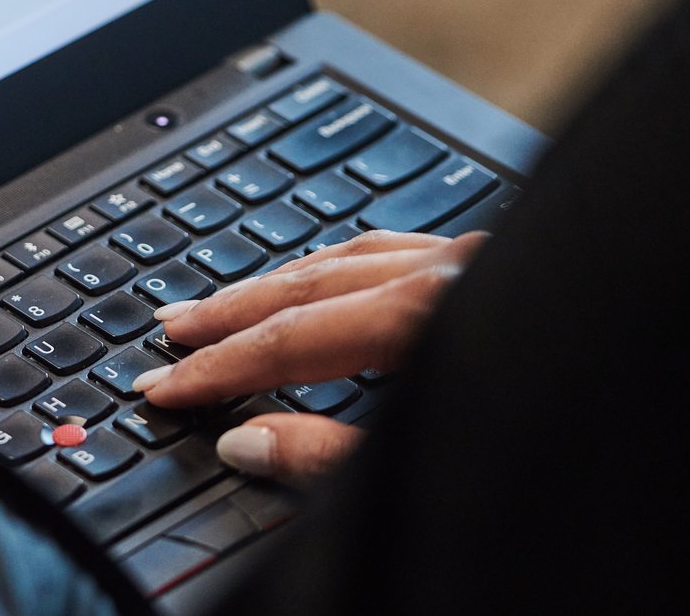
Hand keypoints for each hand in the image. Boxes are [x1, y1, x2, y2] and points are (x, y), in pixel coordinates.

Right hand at [133, 230, 486, 485]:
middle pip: (307, 285)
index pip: (290, 341)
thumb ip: (328, 459)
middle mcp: (447, 271)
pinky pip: (391, 253)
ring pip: (347, 258)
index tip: (167, 388)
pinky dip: (335, 268)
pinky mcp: (498, 267)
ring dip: (275, 283)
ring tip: (222, 304)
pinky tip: (316, 279)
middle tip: (171, 329)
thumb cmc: (553, 448)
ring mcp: (476, 261)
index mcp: (426, 314)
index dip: (219, 369)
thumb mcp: (432, 467)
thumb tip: (244, 443)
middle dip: (229, 313)